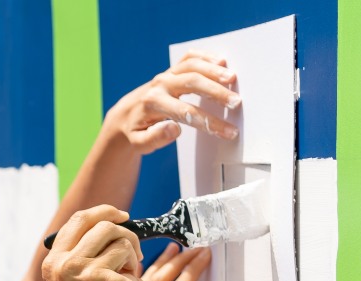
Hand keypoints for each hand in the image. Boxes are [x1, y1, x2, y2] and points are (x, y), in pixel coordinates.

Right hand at [43, 205, 148, 280]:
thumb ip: (81, 259)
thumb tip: (111, 230)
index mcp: (54, 262)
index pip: (80, 220)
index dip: (104, 212)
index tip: (122, 216)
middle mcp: (67, 263)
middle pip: (105, 225)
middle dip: (128, 236)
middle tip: (135, 256)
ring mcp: (89, 271)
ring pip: (124, 244)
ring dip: (134, 261)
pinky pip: (135, 269)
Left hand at [107, 51, 240, 152]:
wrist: (125, 115)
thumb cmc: (135, 131)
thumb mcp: (139, 143)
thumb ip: (155, 138)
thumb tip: (174, 129)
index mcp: (152, 104)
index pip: (186, 113)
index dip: (209, 123)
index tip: (228, 131)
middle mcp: (160, 85)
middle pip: (192, 83)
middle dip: (215, 92)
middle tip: (236, 102)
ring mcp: (166, 74)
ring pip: (192, 66)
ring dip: (214, 71)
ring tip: (233, 78)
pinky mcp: (171, 70)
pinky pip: (189, 58)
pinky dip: (205, 56)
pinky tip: (221, 61)